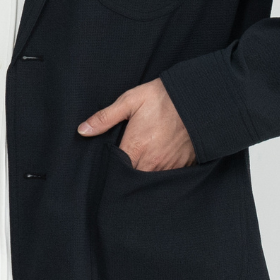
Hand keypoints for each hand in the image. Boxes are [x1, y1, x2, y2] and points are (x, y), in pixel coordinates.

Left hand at [77, 78, 195, 170]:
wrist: (197, 99)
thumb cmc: (161, 98)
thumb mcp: (129, 101)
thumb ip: (105, 118)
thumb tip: (82, 130)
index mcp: (135, 149)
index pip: (116, 172)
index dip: (110, 171)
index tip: (107, 168)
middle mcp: (151, 163)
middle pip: (133, 180)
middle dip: (126, 177)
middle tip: (123, 168)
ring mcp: (168, 166)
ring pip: (150, 181)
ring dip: (144, 175)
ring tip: (141, 164)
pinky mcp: (183, 166)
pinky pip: (168, 177)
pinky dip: (162, 173)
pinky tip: (159, 162)